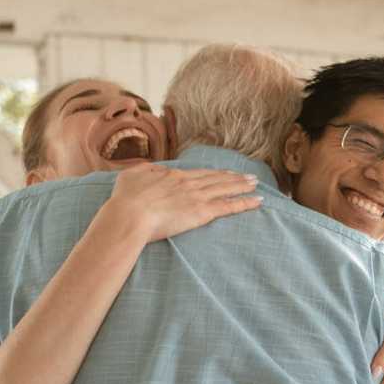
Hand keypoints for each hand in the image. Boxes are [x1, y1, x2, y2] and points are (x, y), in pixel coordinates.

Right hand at [103, 163, 261, 243]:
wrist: (130, 214)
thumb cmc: (125, 199)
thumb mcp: (131, 176)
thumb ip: (144, 171)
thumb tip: (151, 169)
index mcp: (173, 175)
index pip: (200, 174)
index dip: (216, 173)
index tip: (226, 173)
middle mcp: (189, 183)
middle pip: (217, 179)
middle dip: (235, 178)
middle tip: (250, 176)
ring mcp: (197, 197)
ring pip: (226, 189)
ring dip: (243, 186)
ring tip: (256, 184)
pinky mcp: (202, 212)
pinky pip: (229, 206)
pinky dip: (245, 203)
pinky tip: (258, 201)